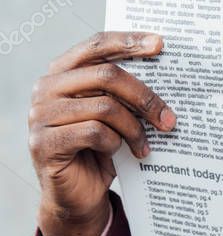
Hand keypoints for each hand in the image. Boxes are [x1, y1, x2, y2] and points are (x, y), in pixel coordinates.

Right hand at [29, 32, 175, 235]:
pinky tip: (120, 153)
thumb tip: (169, 71)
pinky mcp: (43, 142)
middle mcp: (46, 87)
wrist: (78, 193)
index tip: (161, 44)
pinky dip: (114, 142)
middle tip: (169, 118)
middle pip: (107, 75)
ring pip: (105, 106)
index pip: (96, 45)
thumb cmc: (100, 147)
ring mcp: (40, 114)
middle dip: (145, 96)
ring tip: (145, 144)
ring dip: (134, 128)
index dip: (129, 41)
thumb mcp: (114, 113)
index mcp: (63, 71)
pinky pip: (93, 132)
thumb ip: (125, 90)